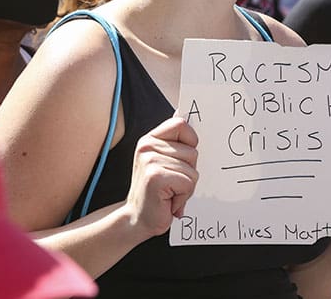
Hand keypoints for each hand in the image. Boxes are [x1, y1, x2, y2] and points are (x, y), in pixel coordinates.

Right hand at [126, 117, 198, 237]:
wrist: (137, 219)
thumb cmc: (158, 192)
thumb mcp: (165, 161)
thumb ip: (174, 141)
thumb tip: (183, 112)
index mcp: (150, 139)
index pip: (181, 124)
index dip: (191, 142)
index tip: (183, 159)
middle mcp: (147, 146)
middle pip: (192, 151)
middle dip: (189, 172)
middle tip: (172, 183)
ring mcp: (150, 160)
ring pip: (192, 170)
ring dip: (186, 187)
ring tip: (170, 192)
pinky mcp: (156, 176)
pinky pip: (188, 183)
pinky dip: (183, 197)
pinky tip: (168, 200)